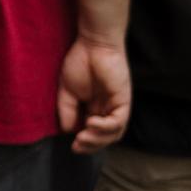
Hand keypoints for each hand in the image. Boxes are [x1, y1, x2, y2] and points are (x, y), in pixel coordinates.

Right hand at [57, 36, 130, 153]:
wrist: (93, 44)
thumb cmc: (79, 62)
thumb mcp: (66, 90)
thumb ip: (66, 110)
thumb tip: (67, 130)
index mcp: (94, 108)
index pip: (93, 133)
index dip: (85, 143)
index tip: (72, 146)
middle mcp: (107, 110)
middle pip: (105, 137)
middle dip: (92, 145)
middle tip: (77, 145)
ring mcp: (116, 106)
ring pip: (114, 133)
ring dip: (99, 139)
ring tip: (83, 137)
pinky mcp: (123, 101)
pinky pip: (118, 121)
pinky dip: (106, 126)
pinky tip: (91, 122)